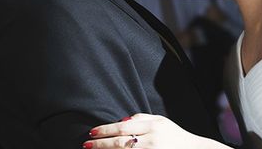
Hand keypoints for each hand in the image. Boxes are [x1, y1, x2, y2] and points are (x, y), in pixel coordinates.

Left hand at [84, 114, 203, 148]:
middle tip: (86, 144)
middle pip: (120, 142)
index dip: (106, 130)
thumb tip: (121, 120)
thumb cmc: (175, 136)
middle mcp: (152, 140)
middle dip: (101, 144)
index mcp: (154, 126)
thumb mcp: (161, 121)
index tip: (92, 132)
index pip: (124, 126)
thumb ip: (142, 118)